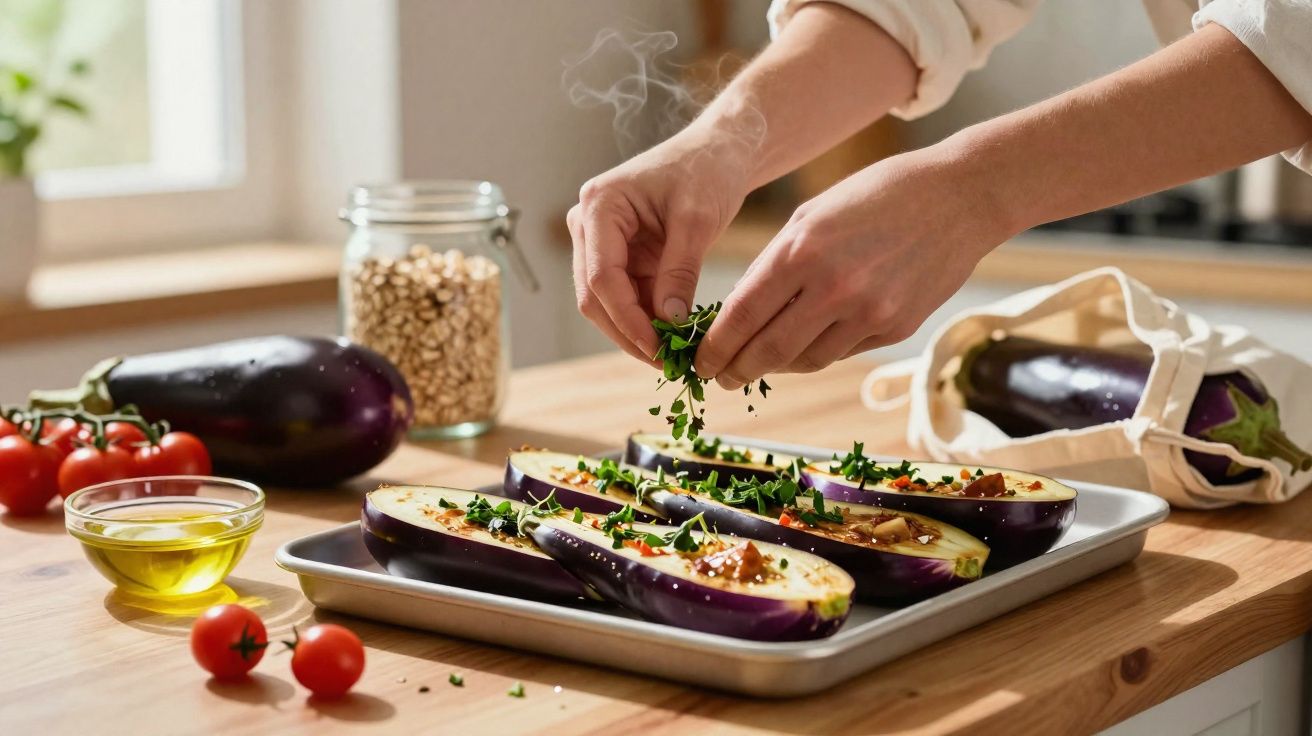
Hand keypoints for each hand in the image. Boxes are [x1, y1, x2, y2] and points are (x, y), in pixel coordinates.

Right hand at [568, 127, 750, 362]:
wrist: (719, 152)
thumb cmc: (707, 169)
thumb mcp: (698, 220)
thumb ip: (680, 270)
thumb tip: (669, 322)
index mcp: (599, 206)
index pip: (602, 277)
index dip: (628, 319)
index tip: (659, 348)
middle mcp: (589, 225)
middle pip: (595, 296)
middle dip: (628, 333)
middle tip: (666, 364)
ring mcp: (601, 243)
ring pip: (607, 304)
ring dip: (637, 333)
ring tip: (673, 358)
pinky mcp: (621, 257)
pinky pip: (627, 299)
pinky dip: (647, 322)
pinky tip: (673, 340)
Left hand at [694, 146, 1013, 387]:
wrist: (959, 196)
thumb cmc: (876, 195)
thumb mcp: (811, 215)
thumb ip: (774, 263)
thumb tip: (739, 312)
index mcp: (802, 250)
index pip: (742, 315)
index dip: (714, 347)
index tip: (699, 362)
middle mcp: (833, 287)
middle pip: (769, 351)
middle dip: (736, 369)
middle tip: (719, 377)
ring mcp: (868, 312)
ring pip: (805, 360)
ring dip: (776, 367)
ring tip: (757, 363)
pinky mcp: (895, 328)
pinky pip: (842, 352)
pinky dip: (816, 353)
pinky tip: (804, 346)